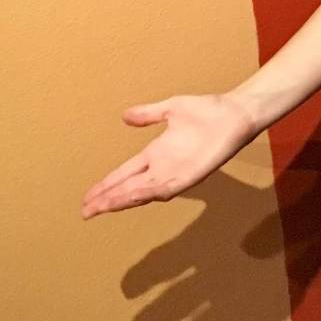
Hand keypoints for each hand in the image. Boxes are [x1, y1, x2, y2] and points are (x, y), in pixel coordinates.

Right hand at [81, 93, 257, 218]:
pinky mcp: (190, 175)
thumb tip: (124, 116)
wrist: (235, 113)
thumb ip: (148, 114)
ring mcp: (175, 173)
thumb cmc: (208, 111)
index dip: (106, 185)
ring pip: (142, 192)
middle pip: (128, 188)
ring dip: (122, 199)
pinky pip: (165, 188)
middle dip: (107, 199)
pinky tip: (133, 197)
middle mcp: (162, 168)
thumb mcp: (171, 109)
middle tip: (85, 211)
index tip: (87, 196)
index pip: (124, 173)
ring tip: (101, 207)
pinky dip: (148, 193)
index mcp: (156, 154)